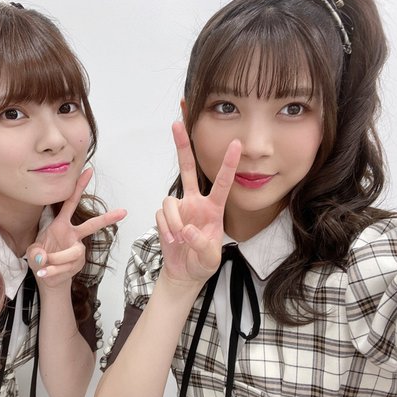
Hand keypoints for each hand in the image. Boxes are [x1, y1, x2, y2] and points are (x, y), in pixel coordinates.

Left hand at [26, 168, 126, 290]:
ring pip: (73, 253)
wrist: (47, 277)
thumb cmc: (40, 258)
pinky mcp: (79, 262)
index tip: (88, 171)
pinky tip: (47, 273)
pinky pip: (67, 267)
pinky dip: (55, 272)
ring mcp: (78, 248)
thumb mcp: (33, 252)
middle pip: (91, 225)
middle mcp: (72, 234)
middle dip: (107, 218)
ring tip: (44, 268)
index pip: (71, 202)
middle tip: (123, 212)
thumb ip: (36, 253)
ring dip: (56, 261)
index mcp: (60, 224)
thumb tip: (44, 257)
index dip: (79, 187)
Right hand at [156, 122, 240, 285]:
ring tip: (179, 239)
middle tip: (176, 123)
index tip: (236, 143)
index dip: (228, 163)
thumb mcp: (210, 260)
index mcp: (213, 208)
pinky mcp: (164, 216)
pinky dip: (166, 229)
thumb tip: (188, 230)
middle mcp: (195, 202)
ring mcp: (179, 208)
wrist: (184, 273)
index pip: (222, 182)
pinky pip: (160, 216)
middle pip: (188, 169)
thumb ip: (202, 246)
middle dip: (182, 146)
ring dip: (173, 222)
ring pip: (169, 202)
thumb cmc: (202, 263)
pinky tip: (173, 240)